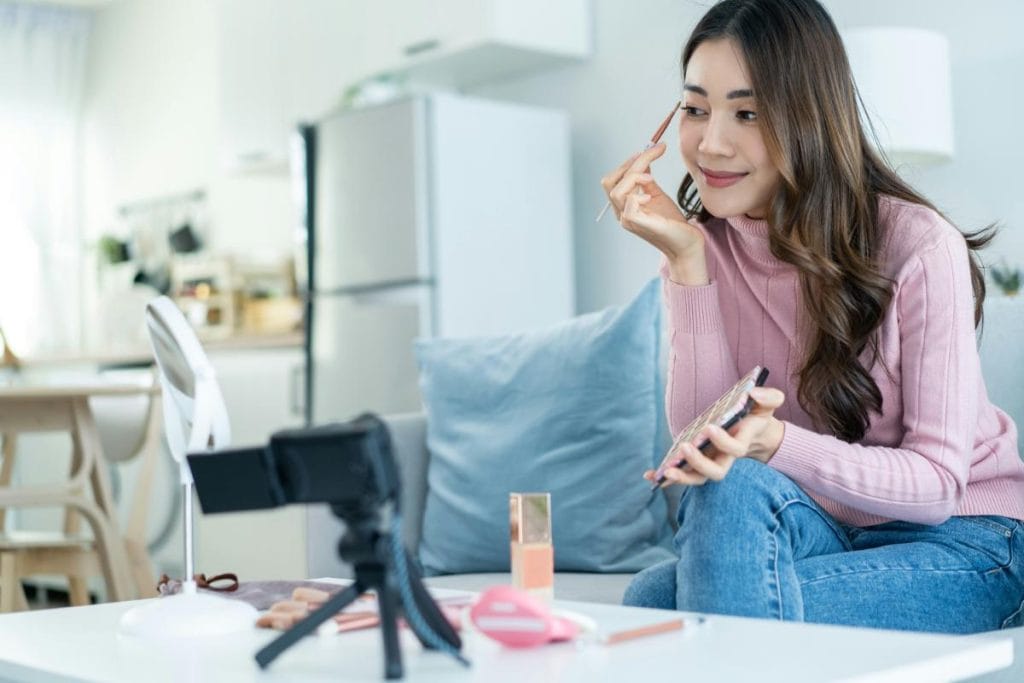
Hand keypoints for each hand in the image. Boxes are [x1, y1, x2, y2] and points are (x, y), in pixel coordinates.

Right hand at [600, 143, 705, 275]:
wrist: (686, 243)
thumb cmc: (672, 222)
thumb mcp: (656, 194)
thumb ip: (646, 179)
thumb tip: (644, 159)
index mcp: (623, 205)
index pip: (613, 179)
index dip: (628, 162)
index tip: (649, 149)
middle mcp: (621, 213)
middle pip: (609, 183)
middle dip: (630, 164)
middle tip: (651, 156)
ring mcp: (628, 220)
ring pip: (616, 192)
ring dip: (633, 177)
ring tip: (650, 177)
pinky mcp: (639, 225)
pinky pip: (628, 206)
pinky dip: (638, 195)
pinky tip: (650, 196)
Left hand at [643, 387, 786, 486]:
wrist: (754, 431)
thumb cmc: (757, 414)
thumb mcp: (768, 403)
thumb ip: (769, 397)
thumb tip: (753, 394)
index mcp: (741, 443)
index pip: (735, 449)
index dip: (723, 442)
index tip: (710, 427)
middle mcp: (725, 458)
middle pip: (715, 472)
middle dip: (699, 463)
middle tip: (685, 448)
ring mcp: (710, 463)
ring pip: (697, 479)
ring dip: (681, 478)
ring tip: (665, 471)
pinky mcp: (697, 464)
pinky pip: (682, 475)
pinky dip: (665, 478)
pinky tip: (648, 475)